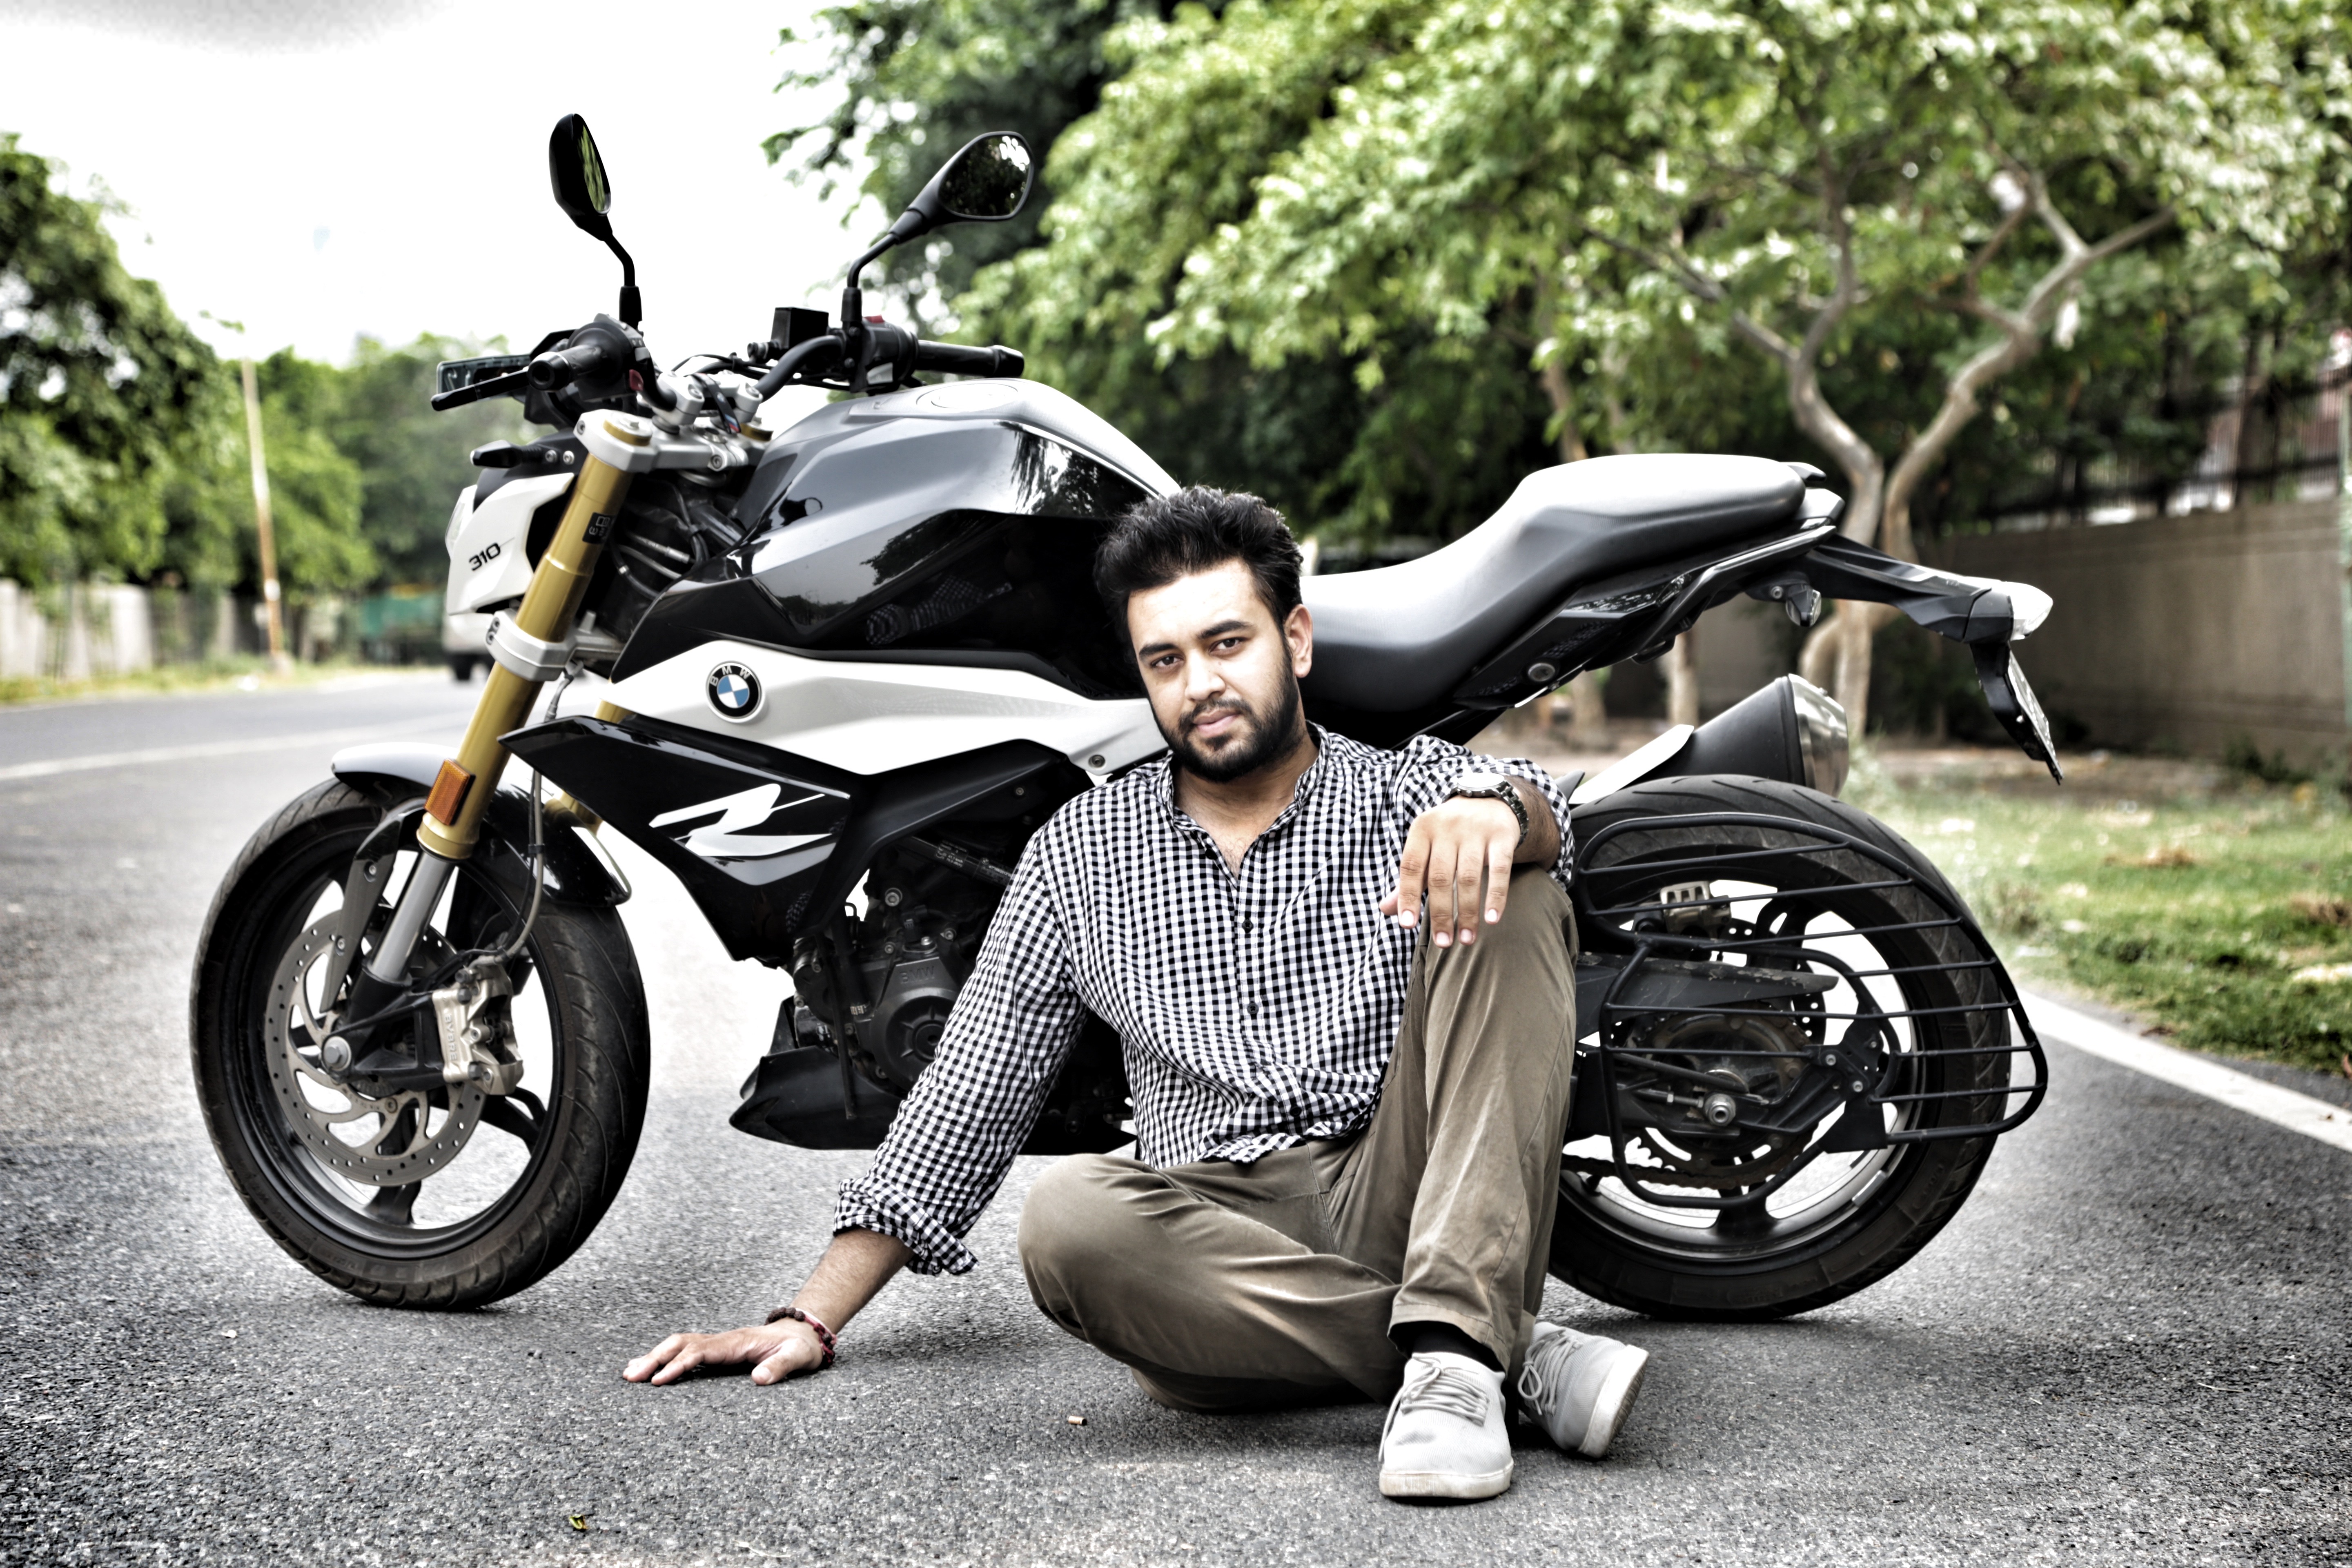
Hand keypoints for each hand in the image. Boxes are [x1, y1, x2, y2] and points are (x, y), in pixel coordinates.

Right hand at [622, 1319, 825, 1385]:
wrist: (804, 1334)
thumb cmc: (799, 1347)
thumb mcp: (797, 1358)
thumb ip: (780, 1367)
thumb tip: (759, 1379)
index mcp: (737, 1342)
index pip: (700, 1351)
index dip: (678, 1365)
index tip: (658, 1381)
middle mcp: (723, 1340)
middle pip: (681, 1344)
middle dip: (654, 1358)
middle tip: (630, 1377)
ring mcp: (719, 1344)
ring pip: (680, 1345)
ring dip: (655, 1356)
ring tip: (629, 1373)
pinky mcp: (718, 1350)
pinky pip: (686, 1351)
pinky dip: (665, 1357)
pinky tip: (650, 1368)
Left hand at [1380, 795, 1521, 947]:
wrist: (1489, 801)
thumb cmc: (1450, 835)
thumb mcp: (1426, 848)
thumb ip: (1410, 880)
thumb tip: (1384, 910)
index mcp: (1422, 830)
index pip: (1411, 867)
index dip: (1408, 897)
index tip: (1408, 926)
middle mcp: (1447, 827)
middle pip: (1440, 877)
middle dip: (1440, 914)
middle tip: (1443, 943)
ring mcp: (1475, 830)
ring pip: (1469, 878)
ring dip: (1467, 913)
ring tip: (1466, 939)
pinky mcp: (1502, 836)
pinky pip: (1500, 870)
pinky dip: (1495, 896)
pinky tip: (1491, 920)